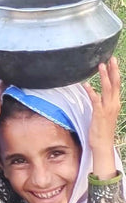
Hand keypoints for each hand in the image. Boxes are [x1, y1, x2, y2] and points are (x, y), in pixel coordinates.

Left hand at [86, 57, 120, 180]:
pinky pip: (95, 100)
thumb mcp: (103, 113)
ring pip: (107, 89)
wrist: (102, 144)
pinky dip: (91, 91)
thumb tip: (97, 93)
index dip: (115, 73)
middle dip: (113, 70)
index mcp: (115, 103)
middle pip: (115, 84)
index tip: (113, 62)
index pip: (116, 85)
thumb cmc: (101, 129)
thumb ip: (101, 102)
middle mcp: (114, 104)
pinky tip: (86, 84)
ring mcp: (107, 108)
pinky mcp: (99, 113)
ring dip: (104, 76)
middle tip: (111, 58)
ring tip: (100, 66)